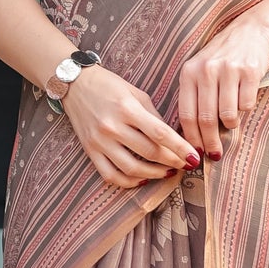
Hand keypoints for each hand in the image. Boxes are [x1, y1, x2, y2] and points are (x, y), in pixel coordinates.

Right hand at [62, 63, 201, 189]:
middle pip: (149, 153)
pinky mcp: (90, 151)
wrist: (75, 85)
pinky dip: (128, 182)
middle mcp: (112, 126)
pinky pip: (110, 175)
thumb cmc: (109, 86)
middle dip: (172, 162)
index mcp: (127, 108)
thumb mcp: (136, 94)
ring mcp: (99, 141)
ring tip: (167, 172)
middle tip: (185, 165)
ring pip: (131, 169)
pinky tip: (142, 179)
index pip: (160, 134)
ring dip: (154, 174)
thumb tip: (174, 140)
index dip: (180, 148)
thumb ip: (154, 117)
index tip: (194, 158)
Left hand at [177, 11, 268, 157]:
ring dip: (231, 124)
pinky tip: (244, 99)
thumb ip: (194, 97)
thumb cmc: (223, 57)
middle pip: (206, 119)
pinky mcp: (250, 71)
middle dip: (211, 142)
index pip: (186, 114)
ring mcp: (228, 70)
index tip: (195, 152)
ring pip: (227, 115)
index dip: (191, 138)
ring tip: (232, 121)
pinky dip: (246, 109)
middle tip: (215, 154)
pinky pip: (246, 104)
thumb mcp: (201, 70)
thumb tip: (192, 136)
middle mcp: (206, 70)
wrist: (252, 31)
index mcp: (189, 72)